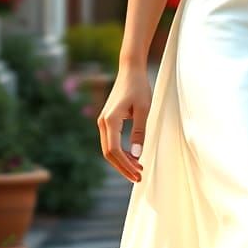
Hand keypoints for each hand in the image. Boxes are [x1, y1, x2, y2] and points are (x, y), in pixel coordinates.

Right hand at [97, 65, 152, 182]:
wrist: (130, 70)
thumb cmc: (139, 87)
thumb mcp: (144, 109)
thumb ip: (139, 131)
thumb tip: (137, 156)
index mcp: (110, 120)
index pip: (114, 150)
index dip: (125, 165)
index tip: (138, 174)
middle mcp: (103, 122)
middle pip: (109, 153)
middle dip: (123, 167)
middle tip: (139, 177)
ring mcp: (103, 121)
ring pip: (109, 149)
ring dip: (122, 161)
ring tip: (138, 169)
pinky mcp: (107, 120)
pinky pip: (111, 141)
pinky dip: (120, 152)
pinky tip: (133, 157)